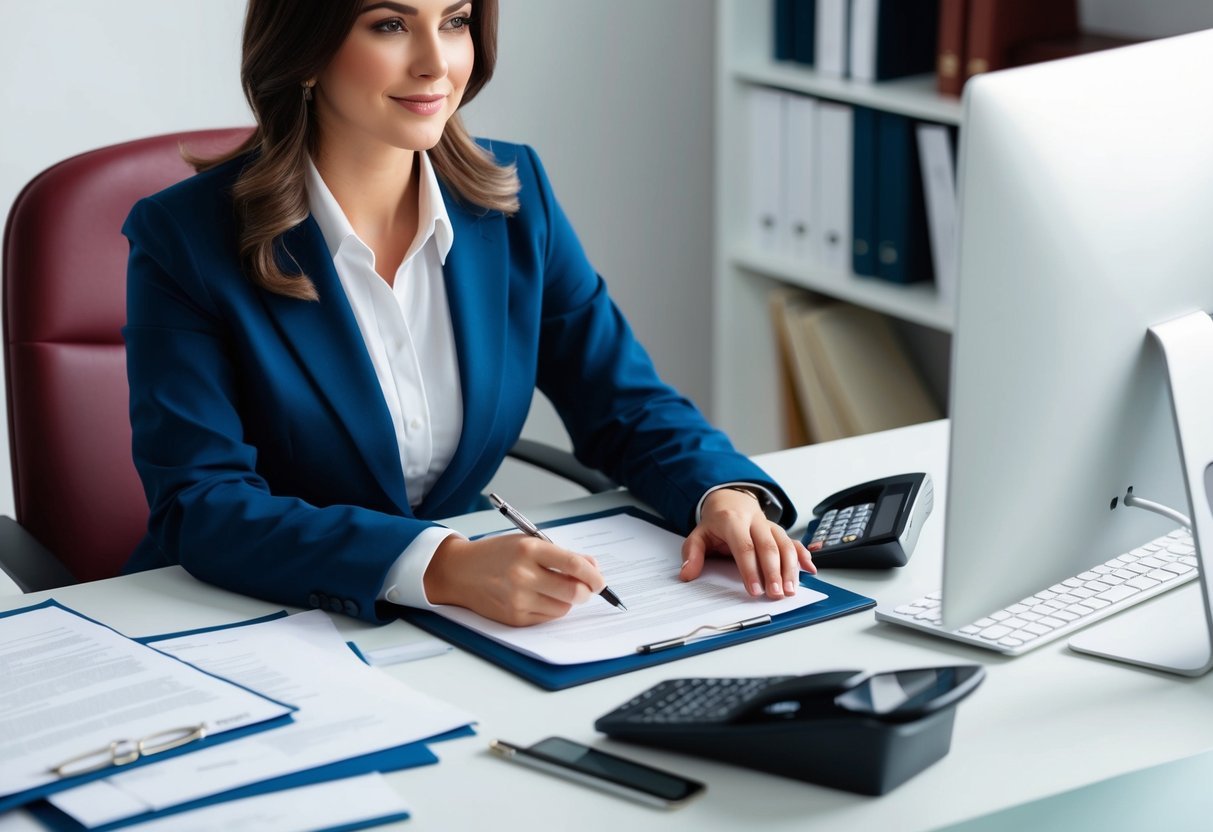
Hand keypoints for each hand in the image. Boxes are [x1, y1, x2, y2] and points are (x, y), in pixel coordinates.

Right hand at [423, 534, 604, 625]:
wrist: (460, 572)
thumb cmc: (496, 554)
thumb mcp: (528, 543)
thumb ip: (561, 555)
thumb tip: (592, 567)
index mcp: (529, 550)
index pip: (573, 564)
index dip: (593, 575)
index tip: (600, 580)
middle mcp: (523, 575)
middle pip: (573, 591)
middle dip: (586, 591)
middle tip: (587, 588)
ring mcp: (518, 599)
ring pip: (563, 607)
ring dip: (567, 600)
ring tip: (554, 588)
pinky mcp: (514, 617)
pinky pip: (547, 618)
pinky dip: (551, 609)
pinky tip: (540, 597)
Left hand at [680, 488, 815, 598]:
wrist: (731, 499)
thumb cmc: (716, 522)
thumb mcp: (698, 534)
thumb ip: (692, 553)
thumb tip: (687, 574)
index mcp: (733, 521)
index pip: (744, 547)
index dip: (751, 570)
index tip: (754, 590)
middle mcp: (756, 522)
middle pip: (769, 547)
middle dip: (774, 573)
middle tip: (776, 594)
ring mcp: (770, 526)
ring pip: (785, 545)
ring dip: (790, 568)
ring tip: (791, 590)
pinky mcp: (780, 531)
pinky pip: (795, 542)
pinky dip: (804, 555)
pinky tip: (810, 569)